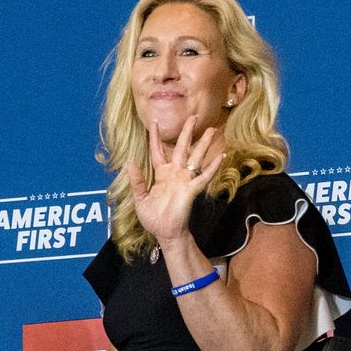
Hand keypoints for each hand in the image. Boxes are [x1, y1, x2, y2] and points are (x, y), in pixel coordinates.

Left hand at [127, 113, 224, 245]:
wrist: (165, 233)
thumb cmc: (153, 218)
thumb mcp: (140, 198)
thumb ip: (137, 180)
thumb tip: (129, 161)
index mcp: (161, 174)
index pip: (158, 151)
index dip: (156, 137)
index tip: (154, 122)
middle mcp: (174, 173)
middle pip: (181, 148)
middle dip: (187, 132)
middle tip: (194, 117)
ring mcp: (184, 180)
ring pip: (195, 157)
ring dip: (203, 144)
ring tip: (212, 130)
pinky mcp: (191, 190)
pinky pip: (203, 177)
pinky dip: (212, 167)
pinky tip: (221, 156)